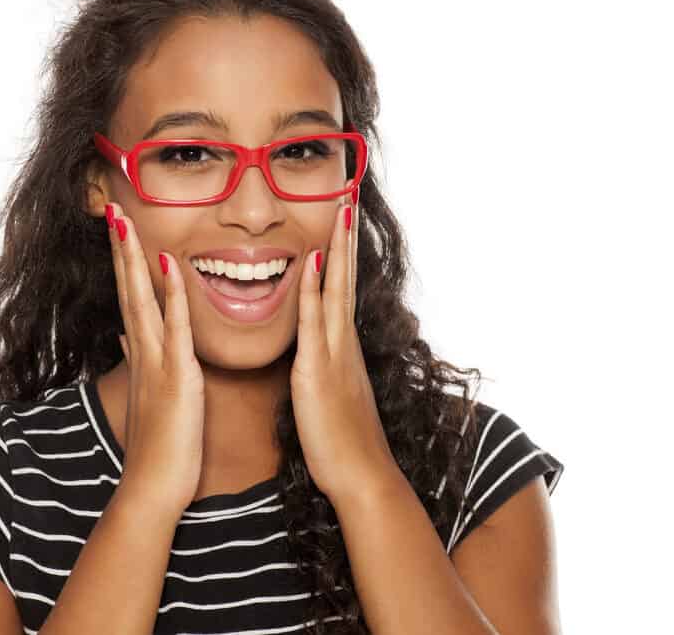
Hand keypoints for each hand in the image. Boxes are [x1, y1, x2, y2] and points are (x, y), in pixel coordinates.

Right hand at [106, 204, 205, 517]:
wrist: (154, 485)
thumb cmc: (158, 444)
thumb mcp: (147, 395)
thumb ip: (137, 361)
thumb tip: (126, 336)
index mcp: (143, 355)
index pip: (130, 299)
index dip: (123, 263)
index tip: (119, 230)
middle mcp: (144, 352)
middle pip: (128, 290)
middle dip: (120, 249)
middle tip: (111, 210)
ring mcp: (158, 362)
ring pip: (143, 300)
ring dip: (135, 260)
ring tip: (126, 222)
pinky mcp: (177, 376)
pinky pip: (175, 328)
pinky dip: (172, 295)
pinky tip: (169, 265)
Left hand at [290, 197, 400, 503]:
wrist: (361, 476)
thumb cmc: (343, 442)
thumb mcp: (332, 397)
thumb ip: (326, 371)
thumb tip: (318, 357)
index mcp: (341, 349)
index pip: (341, 291)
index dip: (341, 255)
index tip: (340, 222)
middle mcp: (342, 344)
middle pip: (346, 280)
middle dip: (345, 238)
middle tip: (346, 197)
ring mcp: (334, 355)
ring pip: (336, 292)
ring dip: (337, 250)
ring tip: (339, 211)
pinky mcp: (319, 373)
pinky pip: (315, 325)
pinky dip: (313, 293)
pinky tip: (312, 264)